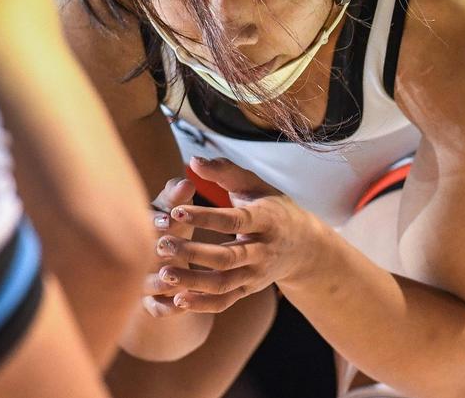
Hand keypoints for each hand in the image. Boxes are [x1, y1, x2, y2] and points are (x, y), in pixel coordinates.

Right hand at [141, 176, 195, 317]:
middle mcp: (134, 254)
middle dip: (156, 251)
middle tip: (167, 249)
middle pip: (143, 254)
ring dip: (159, 282)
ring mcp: (140, 280)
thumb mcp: (173, 209)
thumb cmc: (171, 226)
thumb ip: (178, 196)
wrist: (162, 262)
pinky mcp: (149, 302)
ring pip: (147, 284)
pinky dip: (167, 307)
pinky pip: (156, 308)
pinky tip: (182, 303)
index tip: (168, 219)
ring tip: (175, 280)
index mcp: (139, 227)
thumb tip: (187, 182)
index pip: (143, 223)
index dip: (154, 221)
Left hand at [155, 157, 313, 313]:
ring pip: (223, 283)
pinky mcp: (249, 290)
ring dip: (192, 281)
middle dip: (192, 253)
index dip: (205, 217)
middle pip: (226, 257)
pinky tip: (176, 300)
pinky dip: (202, 304)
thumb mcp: (254, 185)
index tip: (175, 211)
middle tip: (160, 244)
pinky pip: (225, 302)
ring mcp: (256, 274)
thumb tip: (193, 161)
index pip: (234, 220)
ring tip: (162, 274)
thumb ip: (224, 170)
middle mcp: (263, 251)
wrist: (304, 246)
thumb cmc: (271, 206)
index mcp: (266, 220)